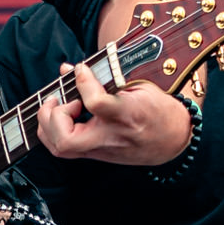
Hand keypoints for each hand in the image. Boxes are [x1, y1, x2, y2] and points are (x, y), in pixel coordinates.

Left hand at [37, 59, 195, 166]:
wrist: (174, 140)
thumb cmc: (159, 110)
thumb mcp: (139, 86)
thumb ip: (104, 77)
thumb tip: (70, 69)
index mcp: (127, 115)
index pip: (96, 103)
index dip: (83, 82)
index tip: (81, 69)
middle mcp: (111, 137)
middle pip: (66, 140)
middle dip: (53, 116)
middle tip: (61, 99)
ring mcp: (101, 150)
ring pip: (60, 148)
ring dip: (49, 124)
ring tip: (59, 106)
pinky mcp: (96, 155)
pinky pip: (64, 148)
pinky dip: (54, 131)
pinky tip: (64, 115)